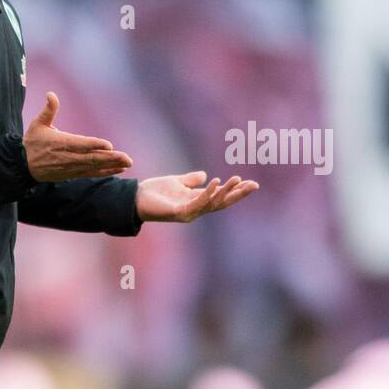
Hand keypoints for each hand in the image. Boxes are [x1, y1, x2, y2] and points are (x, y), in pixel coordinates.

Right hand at [24, 92, 132, 182]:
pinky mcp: (73, 173)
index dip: (94, 144)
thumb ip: (48, 110)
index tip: (109, 145)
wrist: (22, 166)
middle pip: (91, 158)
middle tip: (127, 158)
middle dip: (110, 158)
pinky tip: (118, 170)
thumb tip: (51, 94)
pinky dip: (105, 172)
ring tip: (127, 163)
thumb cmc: (32, 142)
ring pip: (94, 167)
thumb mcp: (38, 124)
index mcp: (60, 143)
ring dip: (112, 165)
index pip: (80, 144)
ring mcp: (71, 167)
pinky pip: (91, 173)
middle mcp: (68, 157)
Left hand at [136, 171, 258, 221]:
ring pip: (213, 203)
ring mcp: (189, 213)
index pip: (221, 196)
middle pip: (222, 202)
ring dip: (226, 192)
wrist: (134, 199)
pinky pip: (197, 203)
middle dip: (238, 194)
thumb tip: (204, 175)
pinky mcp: (179, 213)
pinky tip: (215, 182)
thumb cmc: (153, 193)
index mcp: (196, 201)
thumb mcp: (176, 182)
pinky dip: (208, 193)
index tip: (251, 183)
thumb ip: (190, 180)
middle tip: (254, 185)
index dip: (236, 191)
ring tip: (238, 180)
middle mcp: (196, 209)